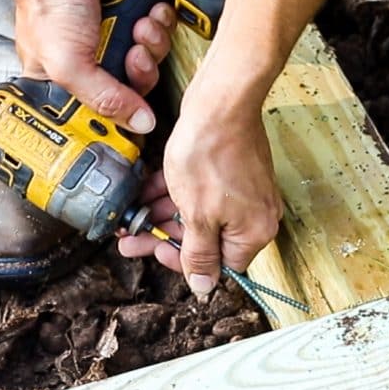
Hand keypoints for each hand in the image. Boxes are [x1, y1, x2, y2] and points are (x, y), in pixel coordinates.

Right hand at [11, 0, 175, 130]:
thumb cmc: (50, 6)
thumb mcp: (68, 65)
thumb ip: (104, 99)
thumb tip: (140, 124)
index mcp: (64, 83)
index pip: (101, 117)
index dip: (122, 117)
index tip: (135, 115)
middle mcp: (90, 66)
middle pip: (134, 91)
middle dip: (142, 75)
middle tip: (135, 57)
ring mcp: (114, 42)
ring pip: (151, 62)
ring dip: (152, 46)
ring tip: (138, 28)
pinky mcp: (132, 19)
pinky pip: (160, 34)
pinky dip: (160, 25)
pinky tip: (148, 14)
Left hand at [116, 72, 282, 296]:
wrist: (221, 102)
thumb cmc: (211, 154)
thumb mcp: (197, 215)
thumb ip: (199, 254)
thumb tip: (204, 287)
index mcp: (254, 232)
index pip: (219, 266)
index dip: (182, 261)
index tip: (155, 250)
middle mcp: (256, 215)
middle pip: (207, 240)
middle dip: (165, 236)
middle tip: (133, 236)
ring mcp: (245, 192)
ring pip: (200, 214)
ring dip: (164, 214)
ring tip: (134, 212)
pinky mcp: (234, 171)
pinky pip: (203, 192)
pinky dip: (177, 193)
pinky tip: (149, 190)